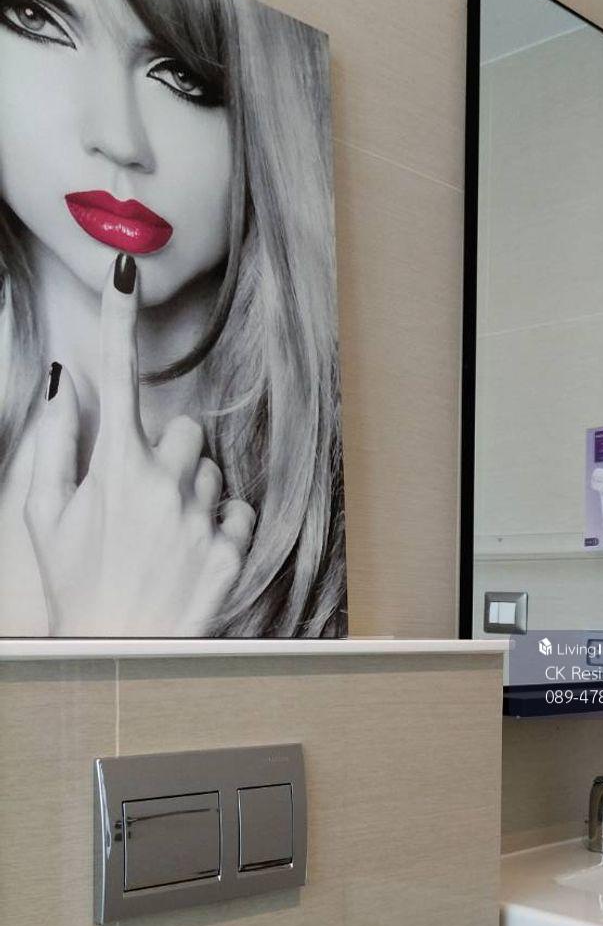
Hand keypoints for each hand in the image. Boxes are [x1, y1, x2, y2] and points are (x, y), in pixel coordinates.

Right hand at [23, 254, 255, 635]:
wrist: (119, 654)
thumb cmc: (74, 584)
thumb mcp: (41, 514)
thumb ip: (51, 442)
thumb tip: (64, 381)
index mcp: (113, 467)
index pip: (118, 373)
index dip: (118, 317)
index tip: (125, 272)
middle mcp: (164, 484)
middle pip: (184, 430)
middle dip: (166, 453)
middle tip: (138, 499)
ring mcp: (202, 518)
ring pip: (211, 473)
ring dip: (192, 493)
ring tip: (161, 538)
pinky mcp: (232, 551)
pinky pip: (238, 512)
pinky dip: (219, 526)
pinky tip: (190, 553)